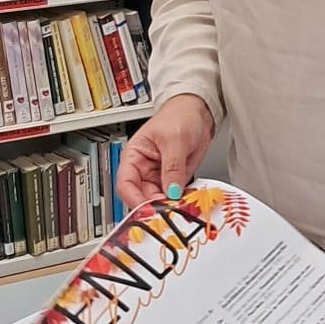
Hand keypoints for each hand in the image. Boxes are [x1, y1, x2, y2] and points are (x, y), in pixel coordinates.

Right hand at [115, 94, 215, 209]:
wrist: (198, 110)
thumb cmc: (179, 115)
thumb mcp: (175, 139)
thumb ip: (173, 167)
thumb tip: (171, 191)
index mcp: (134, 156)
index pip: (126, 184)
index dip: (134, 200)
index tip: (148, 210)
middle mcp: (144, 169)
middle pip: (142, 197)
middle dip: (154, 207)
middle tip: (169, 213)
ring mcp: (159, 176)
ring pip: (158, 201)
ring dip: (168, 207)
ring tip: (179, 209)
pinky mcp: (175, 180)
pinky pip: (174, 197)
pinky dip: (180, 202)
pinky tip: (187, 203)